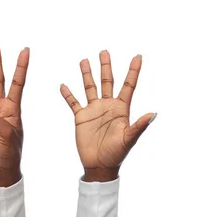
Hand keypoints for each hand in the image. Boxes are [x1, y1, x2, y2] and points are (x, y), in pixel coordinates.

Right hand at [60, 51, 155, 181]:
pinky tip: (63, 85)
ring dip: (86, 74)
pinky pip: (73, 102)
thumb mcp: (129, 139)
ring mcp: (93, 110)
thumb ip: (139, 126)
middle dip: (106, 66)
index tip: (137, 56)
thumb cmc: (117, 154)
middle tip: (104, 51)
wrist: (99, 165)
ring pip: (89, 88)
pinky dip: (68, 94)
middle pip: (107, 82)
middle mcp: (107, 106)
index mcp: (121, 109)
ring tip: (84, 60)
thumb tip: (153, 114)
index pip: (128, 85)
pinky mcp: (80, 117)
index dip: (133, 71)